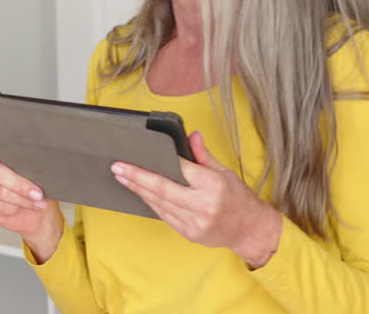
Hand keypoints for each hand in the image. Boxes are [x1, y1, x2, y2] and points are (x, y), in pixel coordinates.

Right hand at [0, 132, 64, 262]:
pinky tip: (22, 207)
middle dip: (20, 184)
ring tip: (36, 202)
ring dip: (23, 199)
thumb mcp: (36, 174)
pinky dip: (15, 208)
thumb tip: (39, 157)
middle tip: (37, 192)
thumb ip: (31, 164)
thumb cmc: (35, 191)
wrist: (35, 215)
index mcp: (0, 156)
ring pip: (1, 192)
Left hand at [111, 131, 282, 267]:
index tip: (140, 153)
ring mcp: (195, 222)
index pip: (181, 169)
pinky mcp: (189, 233)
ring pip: (160, 203)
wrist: (250, 231)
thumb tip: (192, 135)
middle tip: (118, 167)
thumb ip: (204, 155)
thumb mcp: (225, 172)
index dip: (159, 161)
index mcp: (214, 186)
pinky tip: (138, 192)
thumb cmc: (239, 198)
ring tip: (121, 177)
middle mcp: (203, 205)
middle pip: (163, 188)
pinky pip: (164, 215)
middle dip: (137, 177)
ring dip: (138, 190)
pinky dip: (150, 202)